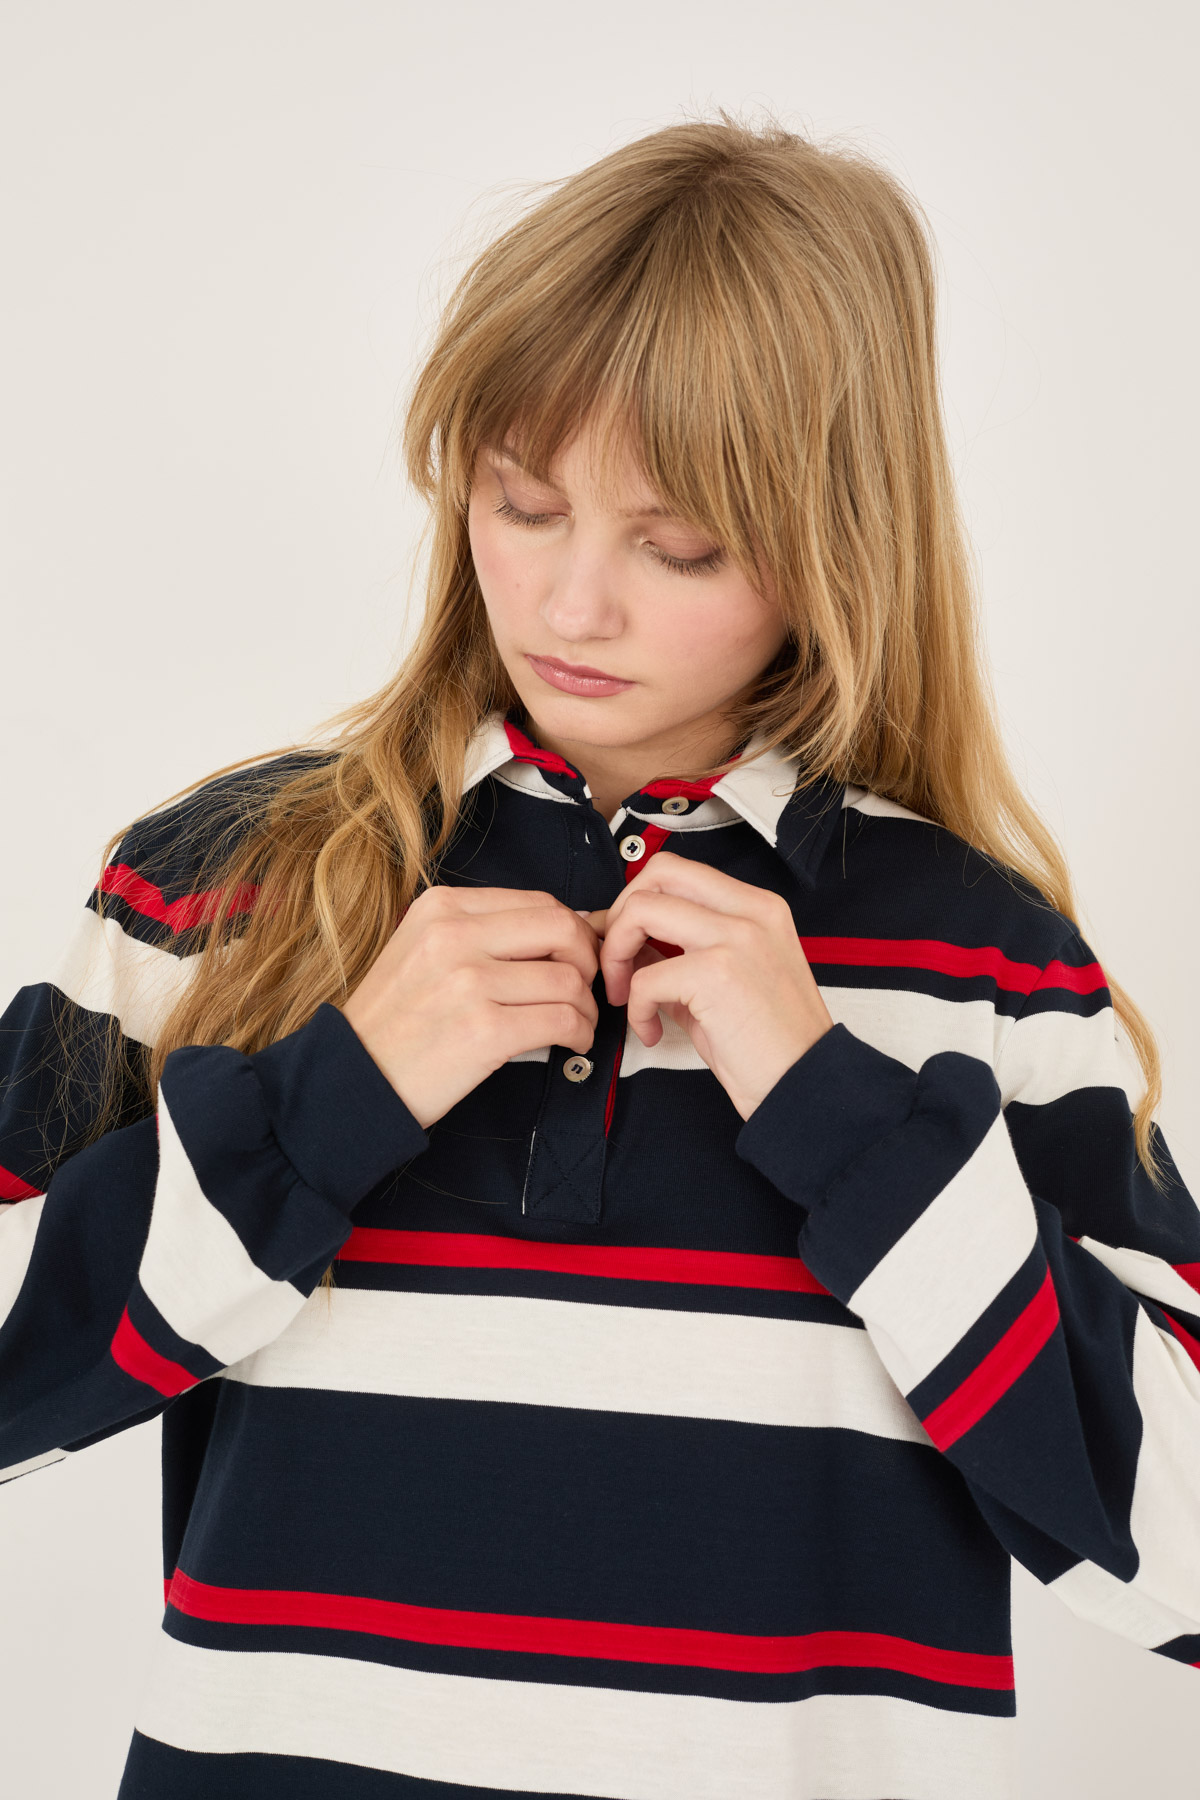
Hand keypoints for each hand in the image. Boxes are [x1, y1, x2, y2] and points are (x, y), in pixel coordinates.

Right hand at [341, 886, 600, 1128]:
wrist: (352, 1078)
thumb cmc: (395, 1019)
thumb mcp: (423, 950)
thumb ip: (488, 933)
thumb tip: (573, 925)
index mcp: (442, 907)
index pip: (539, 902)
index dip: (573, 931)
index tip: (579, 957)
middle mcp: (454, 935)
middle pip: (562, 930)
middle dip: (588, 961)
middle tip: (585, 988)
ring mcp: (468, 982)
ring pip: (569, 979)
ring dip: (586, 1007)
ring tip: (577, 1024)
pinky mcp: (484, 1030)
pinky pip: (562, 1020)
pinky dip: (580, 1033)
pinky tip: (571, 1043)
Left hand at [592, 852, 833, 1120]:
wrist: (804, 1084)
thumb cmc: (770, 1043)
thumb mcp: (727, 979)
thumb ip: (680, 952)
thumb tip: (628, 943)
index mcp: (758, 907)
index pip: (679, 871)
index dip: (639, 900)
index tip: (626, 939)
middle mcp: (750, 912)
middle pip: (658, 874)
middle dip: (621, 915)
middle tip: (617, 961)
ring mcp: (736, 937)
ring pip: (642, 910)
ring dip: (616, 954)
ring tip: (625, 994)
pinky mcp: (717, 973)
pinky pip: (645, 977)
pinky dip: (635, 1008)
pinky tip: (652, 1031)